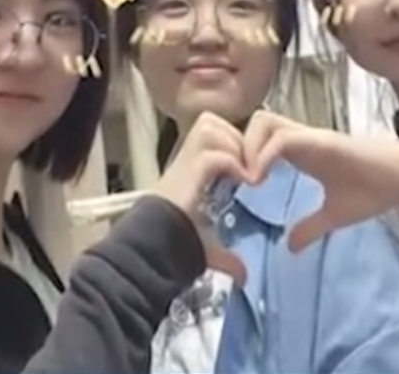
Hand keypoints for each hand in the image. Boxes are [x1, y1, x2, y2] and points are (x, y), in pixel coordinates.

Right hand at [152, 112, 262, 283]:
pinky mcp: (188, 171)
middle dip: (235, 139)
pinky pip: (217, 153)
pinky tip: (245, 182)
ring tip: (246, 172)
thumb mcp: (205, 245)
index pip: (210, 134)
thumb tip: (243, 275)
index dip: (231, 144)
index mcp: (187, 170)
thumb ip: (225, 255)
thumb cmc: (172, 246)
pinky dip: (234, 163)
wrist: (151, 248)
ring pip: (213, 128)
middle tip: (248, 168)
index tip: (247, 169)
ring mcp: (184, 162)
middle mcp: (184, 160)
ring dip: (234, 146)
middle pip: (211, 122)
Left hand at [243, 110, 398, 252]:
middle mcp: (301, 138)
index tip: (237, 184)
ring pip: (263, 121)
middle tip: (237, 178)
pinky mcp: (320, 140)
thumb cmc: (375, 189)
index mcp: (301, 151)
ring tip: (250, 179)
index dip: (243, 154)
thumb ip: (311, 228)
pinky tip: (260, 180)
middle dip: (238, 146)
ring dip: (248, 148)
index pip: (260, 137)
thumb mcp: (335, 215)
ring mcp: (309, 136)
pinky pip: (281, 138)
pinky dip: (263, 156)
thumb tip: (290, 248)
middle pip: (256, 122)